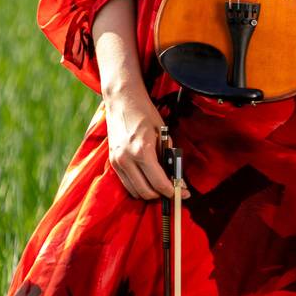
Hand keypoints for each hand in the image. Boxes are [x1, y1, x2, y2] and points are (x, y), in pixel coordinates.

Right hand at [104, 84, 189, 202]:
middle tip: (174, 191)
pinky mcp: (112, 162)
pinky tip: (149, 179)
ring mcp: (117, 162)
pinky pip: (127, 183)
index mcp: (142, 151)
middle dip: (162, 195)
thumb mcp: (163, 133)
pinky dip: (139, 186)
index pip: (159, 183)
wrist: (122, 100)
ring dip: (150, 192)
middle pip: (146, 192)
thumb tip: (175, 176)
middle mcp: (126, 160)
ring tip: (162, 185)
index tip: (183, 193)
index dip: (173, 191)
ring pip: (135, 191)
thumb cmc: (145, 113)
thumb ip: (168, 155)